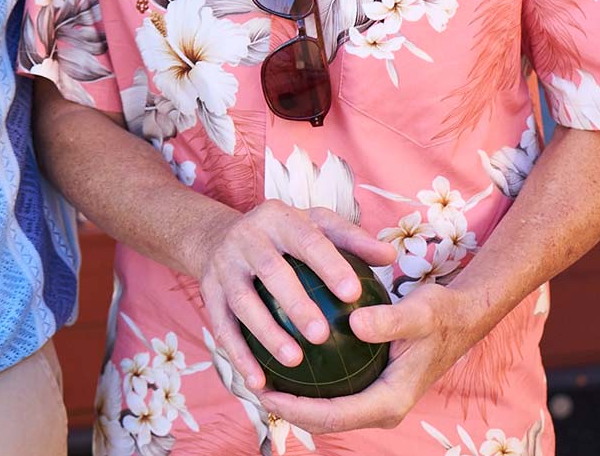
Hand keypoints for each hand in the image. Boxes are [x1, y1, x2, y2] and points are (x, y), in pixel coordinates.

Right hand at [185, 200, 400, 394]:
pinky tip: (259, 381)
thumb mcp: (316, 224)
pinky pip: (222, 327)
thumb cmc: (284, 237)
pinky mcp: (209, 294)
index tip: (352, 294)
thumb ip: (352, 240)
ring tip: (294, 361)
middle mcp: (247, 238)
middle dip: (294, 303)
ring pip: (243, 302)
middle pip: (271, 271)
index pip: (307, 240)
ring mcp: (224, 266)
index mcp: (278, 218)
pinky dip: (239, 355)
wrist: (217, 237)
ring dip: (266, 333)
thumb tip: (390, 255)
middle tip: (322, 335)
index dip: (329, 266)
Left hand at [257, 282, 490, 434]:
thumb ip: (389, 321)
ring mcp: (376, 401)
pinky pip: (333, 393)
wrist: (459, 319)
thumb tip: (355, 325)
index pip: (335, 416)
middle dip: (287, 409)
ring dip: (294, 399)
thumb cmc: (440, 315)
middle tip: (252, 385)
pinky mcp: (371, 388)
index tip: (266, 391)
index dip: (297, 409)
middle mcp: (382, 408)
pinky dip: (308, 382)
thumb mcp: (420, 313)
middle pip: (324, 421)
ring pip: (326, 411)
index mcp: (391, 401)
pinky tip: (283, 356)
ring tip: (258, 375)